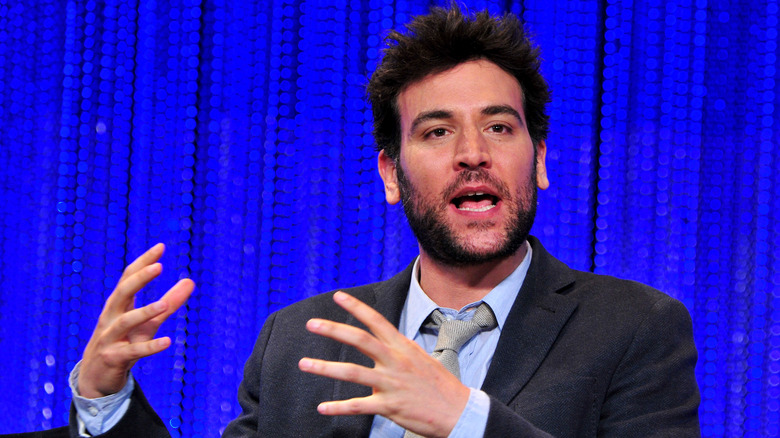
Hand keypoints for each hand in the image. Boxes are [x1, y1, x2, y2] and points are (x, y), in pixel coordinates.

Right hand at [78, 243, 193, 398]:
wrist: (96, 376)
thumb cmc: (124, 342)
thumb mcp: (148, 323)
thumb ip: (169, 303)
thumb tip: (191, 281)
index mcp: (118, 305)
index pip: (128, 278)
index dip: (143, 262)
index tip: (161, 247)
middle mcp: (111, 318)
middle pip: (122, 293)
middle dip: (139, 279)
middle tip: (158, 266)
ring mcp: (110, 338)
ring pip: (126, 321)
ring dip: (145, 311)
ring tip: (164, 304)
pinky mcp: (114, 358)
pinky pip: (133, 351)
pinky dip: (150, 347)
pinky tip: (167, 342)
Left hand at [298, 292, 469, 437]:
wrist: (459, 412)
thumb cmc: (440, 385)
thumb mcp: (421, 359)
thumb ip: (398, 352)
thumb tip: (382, 348)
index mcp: (402, 347)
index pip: (376, 321)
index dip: (356, 307)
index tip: (338, 296)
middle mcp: (395, 361)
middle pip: (359, 340)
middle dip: (333, 330)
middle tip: (312, 324)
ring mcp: (391, 384)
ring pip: (352, 372)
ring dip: (325, 367)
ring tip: (304, 363)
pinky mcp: (389, 406)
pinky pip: (358, 406)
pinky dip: (338, 408)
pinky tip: (322, 408)